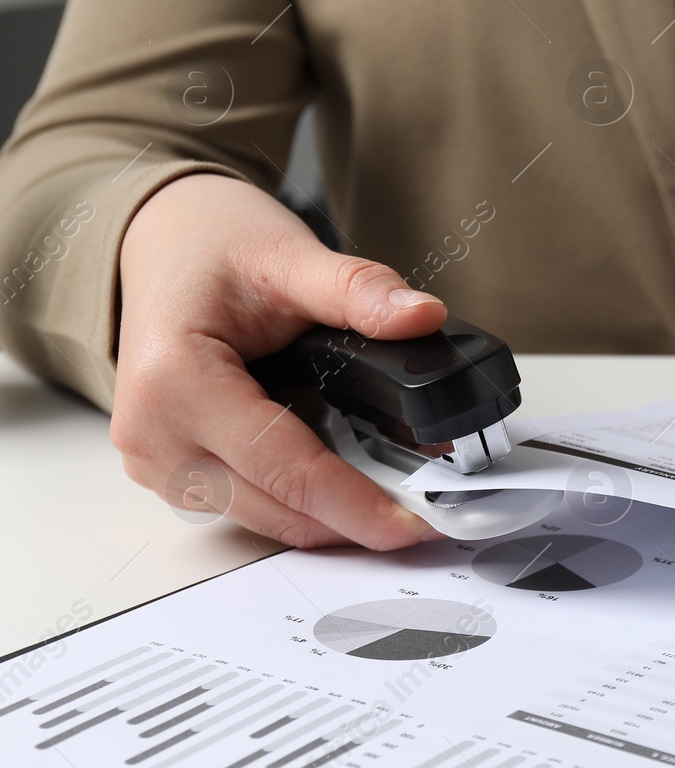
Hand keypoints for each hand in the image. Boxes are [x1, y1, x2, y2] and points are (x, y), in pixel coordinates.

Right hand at [113, 173, 447, 547]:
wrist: (167, 242)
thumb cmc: (213, 247)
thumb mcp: (290, 255)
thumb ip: (358, 290)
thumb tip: (422, 316)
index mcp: (173, 382)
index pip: (283, 468)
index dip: (357, 504)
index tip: (415, 525)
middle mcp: (153, 434)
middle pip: (275, 506)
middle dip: (355, 515)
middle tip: (428, 510)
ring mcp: (156, 461)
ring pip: (264, 517)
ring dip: (331, 514)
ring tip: (398, 492)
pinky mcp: (173, 471)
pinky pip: (249, 504)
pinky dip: (302, 499)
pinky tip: (351, 480)